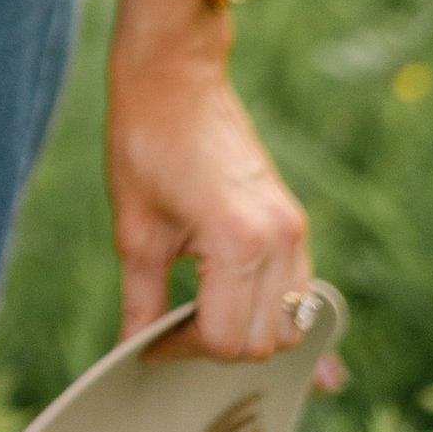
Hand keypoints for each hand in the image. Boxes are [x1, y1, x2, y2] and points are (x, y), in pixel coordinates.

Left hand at [107, 0, 310, 358]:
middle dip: (217, 348)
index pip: (225, 339)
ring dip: (251, 335)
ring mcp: (295, 229)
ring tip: (203, 319)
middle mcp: (280, 239)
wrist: (175, 76)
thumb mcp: (135, 230)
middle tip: (172, 332)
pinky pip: (302, 292)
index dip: (183, 350)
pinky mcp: (295, 220)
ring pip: (292, 325)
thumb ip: (142, 302)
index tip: (151, 343)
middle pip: (265, 342)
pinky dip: (277, 312)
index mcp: (237, 241)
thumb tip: (131, 354)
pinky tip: (249, 319)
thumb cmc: (146, 142)